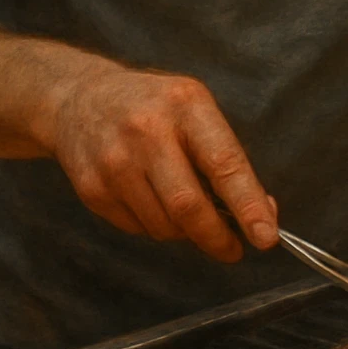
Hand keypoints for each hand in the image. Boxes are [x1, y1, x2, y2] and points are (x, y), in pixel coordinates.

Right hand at [39, 60, 277, 262]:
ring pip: (164, 226)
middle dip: (217, 238)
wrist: (80, 99)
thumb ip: (228, 158)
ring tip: (185, 209)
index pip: (224, 164)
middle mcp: (147, 131)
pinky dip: (156, 226)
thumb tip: (262, 212)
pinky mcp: (92, 188)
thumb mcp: (196, 110)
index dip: (248, 205)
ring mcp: (115, 161)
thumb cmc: (153, 107)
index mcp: (186, 106)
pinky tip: (152, 199)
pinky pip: (138, 229)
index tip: (266, 237)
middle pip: (188, 206)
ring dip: (185, 232)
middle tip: (233, 250)